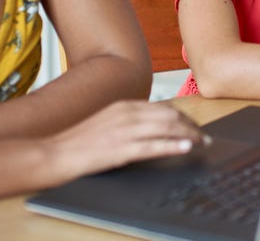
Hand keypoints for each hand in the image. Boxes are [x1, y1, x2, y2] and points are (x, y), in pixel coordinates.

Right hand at [46, 99, 207, 180]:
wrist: (55, 153)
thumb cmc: (79, 142)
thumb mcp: (107, 122)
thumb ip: (128, 120)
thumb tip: (152, 125)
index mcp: (124, 106)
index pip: (164, 108)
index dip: (184, 117)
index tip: (194, 125)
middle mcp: (127, 114)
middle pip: (170, 116)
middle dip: (191, 126)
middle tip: (204, 136)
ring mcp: (124, 131)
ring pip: (166, 128)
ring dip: (188, 135)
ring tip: (202, 142)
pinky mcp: (121, 149)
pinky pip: (153, 146)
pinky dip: (172, 146)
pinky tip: (186, 148)